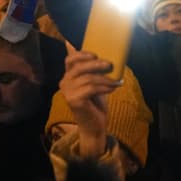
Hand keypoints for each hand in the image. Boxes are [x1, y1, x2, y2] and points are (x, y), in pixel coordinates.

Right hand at [58, 43, 120, 157]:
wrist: (93, 126)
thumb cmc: (94, 104)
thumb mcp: (93, 84)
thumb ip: (92, 72)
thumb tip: (102, 57)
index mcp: (67, 77)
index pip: (70, 60)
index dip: (82, 54)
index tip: (96, 55)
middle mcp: (64, 83)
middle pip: (79, 67)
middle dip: (96, 64)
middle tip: (110, 64)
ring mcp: (68, 92)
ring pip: (88, 78)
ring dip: (105, 78)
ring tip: (116, 81)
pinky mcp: (74, 100)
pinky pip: (91, 88)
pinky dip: (104, 87)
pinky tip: (113, 88)